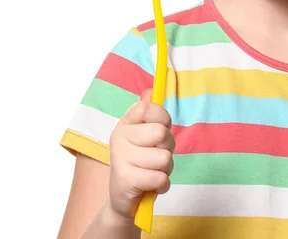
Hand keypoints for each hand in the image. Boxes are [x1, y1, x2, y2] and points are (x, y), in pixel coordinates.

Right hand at [107, 88, 175, 220]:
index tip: (161, 128)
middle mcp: (119, 137)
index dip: (163, 119)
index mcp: (125, 122)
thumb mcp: (144, 134)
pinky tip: (151, 185)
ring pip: (164, 158)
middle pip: (161, 133)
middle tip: (157, 155)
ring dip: (166, 168)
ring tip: (153, 171)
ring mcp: (121, 158)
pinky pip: (160, 178)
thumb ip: (148, 112)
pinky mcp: (126, 180)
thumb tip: (150, 91)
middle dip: (168, 147)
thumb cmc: (140, 161)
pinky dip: (162, 184)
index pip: (149, 108)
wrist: (123, 198)